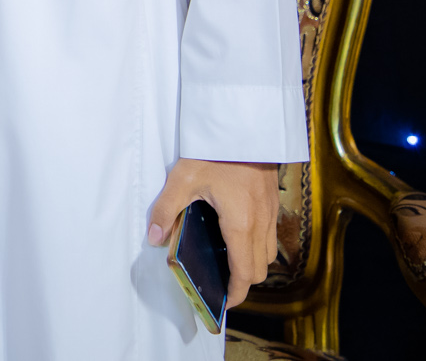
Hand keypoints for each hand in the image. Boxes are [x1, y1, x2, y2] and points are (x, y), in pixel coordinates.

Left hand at [146, 158, 279, 309]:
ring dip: (251, 262)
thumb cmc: (216, 150)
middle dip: (242, 282)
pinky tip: (235, 234)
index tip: (222, 303)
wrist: (243, 123)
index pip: (244, 273)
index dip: (234, 294)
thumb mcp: (183, 178)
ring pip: (268, 253)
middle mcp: (261, 223)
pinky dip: (256, 244)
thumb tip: (154, 238)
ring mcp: (270, 212)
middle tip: (219, 283)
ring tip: (225, 261)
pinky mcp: (271, 201)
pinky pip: (269, 234)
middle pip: (259, 269)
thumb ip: (166, 210)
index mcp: (240, 224)